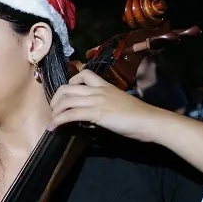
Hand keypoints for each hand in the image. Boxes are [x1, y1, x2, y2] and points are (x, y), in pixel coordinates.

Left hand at [48, 70, 164, 141]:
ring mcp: (97, 100)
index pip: (83, 74)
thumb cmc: (138, 116)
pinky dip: (58, 121)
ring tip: (52, 121)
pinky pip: (70, 114)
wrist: (150, 121)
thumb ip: (102, 107)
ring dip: (55, 112)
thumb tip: (87, 118)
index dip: (70, 82)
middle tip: (55, 110)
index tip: (67, 94)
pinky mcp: (96, 113)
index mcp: (105, 85)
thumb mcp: (117, 105)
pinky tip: (53, 127)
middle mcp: (98, 90)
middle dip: (56, 99)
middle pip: (67, 87)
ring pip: (66, 101)